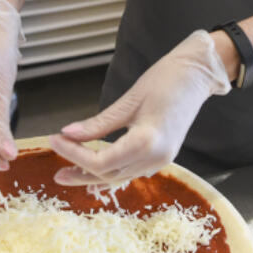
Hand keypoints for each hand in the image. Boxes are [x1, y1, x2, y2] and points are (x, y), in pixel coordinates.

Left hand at [48, 30, 230, 184]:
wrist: (197, 75)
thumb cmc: (166, 79)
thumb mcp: (129, 100)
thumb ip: (99, 123)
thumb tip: (67, 134)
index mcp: (148, 142)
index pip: (102, 161)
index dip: (74, 154)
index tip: (54, 140)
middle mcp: (156, 158)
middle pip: (109, 174)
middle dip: (80, 171)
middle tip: (55, 171)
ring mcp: (162, 159)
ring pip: (120, 176)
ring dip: (94, 175)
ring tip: (69, 173)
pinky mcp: (163, 156)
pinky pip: (131, 171)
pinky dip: (112, 172)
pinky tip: (97, 171)